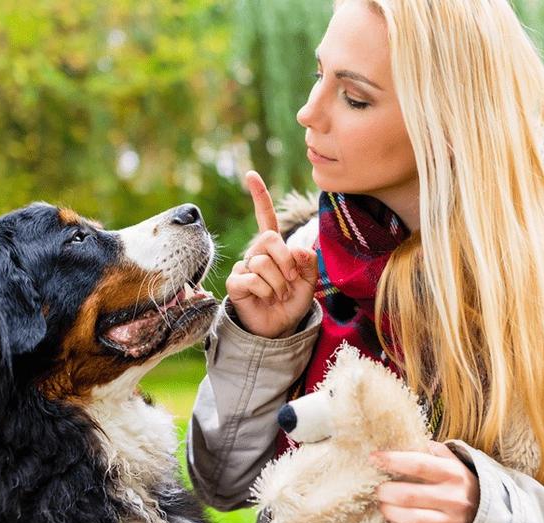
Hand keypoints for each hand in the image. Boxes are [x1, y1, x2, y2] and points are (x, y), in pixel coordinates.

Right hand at [225, 170, 317, 337]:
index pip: (266, 218)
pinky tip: (264, 299)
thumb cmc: (291, 301)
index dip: (259, 197)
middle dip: (286, 261)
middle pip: (270, 239)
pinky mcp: (235, 283)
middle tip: (291, 280)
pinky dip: (265, 292)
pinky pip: (252, 279)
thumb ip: (308, 263)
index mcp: (274, 248)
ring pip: (263, 263)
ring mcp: (244, 267)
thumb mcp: (309, 281)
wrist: (279, 327)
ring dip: (279, 284)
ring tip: (278, 295)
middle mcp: (256, 253)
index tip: (251, 175)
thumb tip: (300, 249)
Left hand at [371, 441, 479, 522]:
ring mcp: (450, 521)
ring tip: (384, 504)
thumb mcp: (453, 462)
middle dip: (386, 491)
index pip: (418, 464)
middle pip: (409, 495)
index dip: (392, 460)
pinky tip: (396, 520)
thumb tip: (407, 439)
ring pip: (411, 519)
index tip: (374, 457)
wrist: (486, 512)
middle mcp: (453, 498)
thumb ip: (434, 451)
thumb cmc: (459, 483)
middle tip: (378, 488)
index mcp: (453, 474)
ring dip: (389, 511)